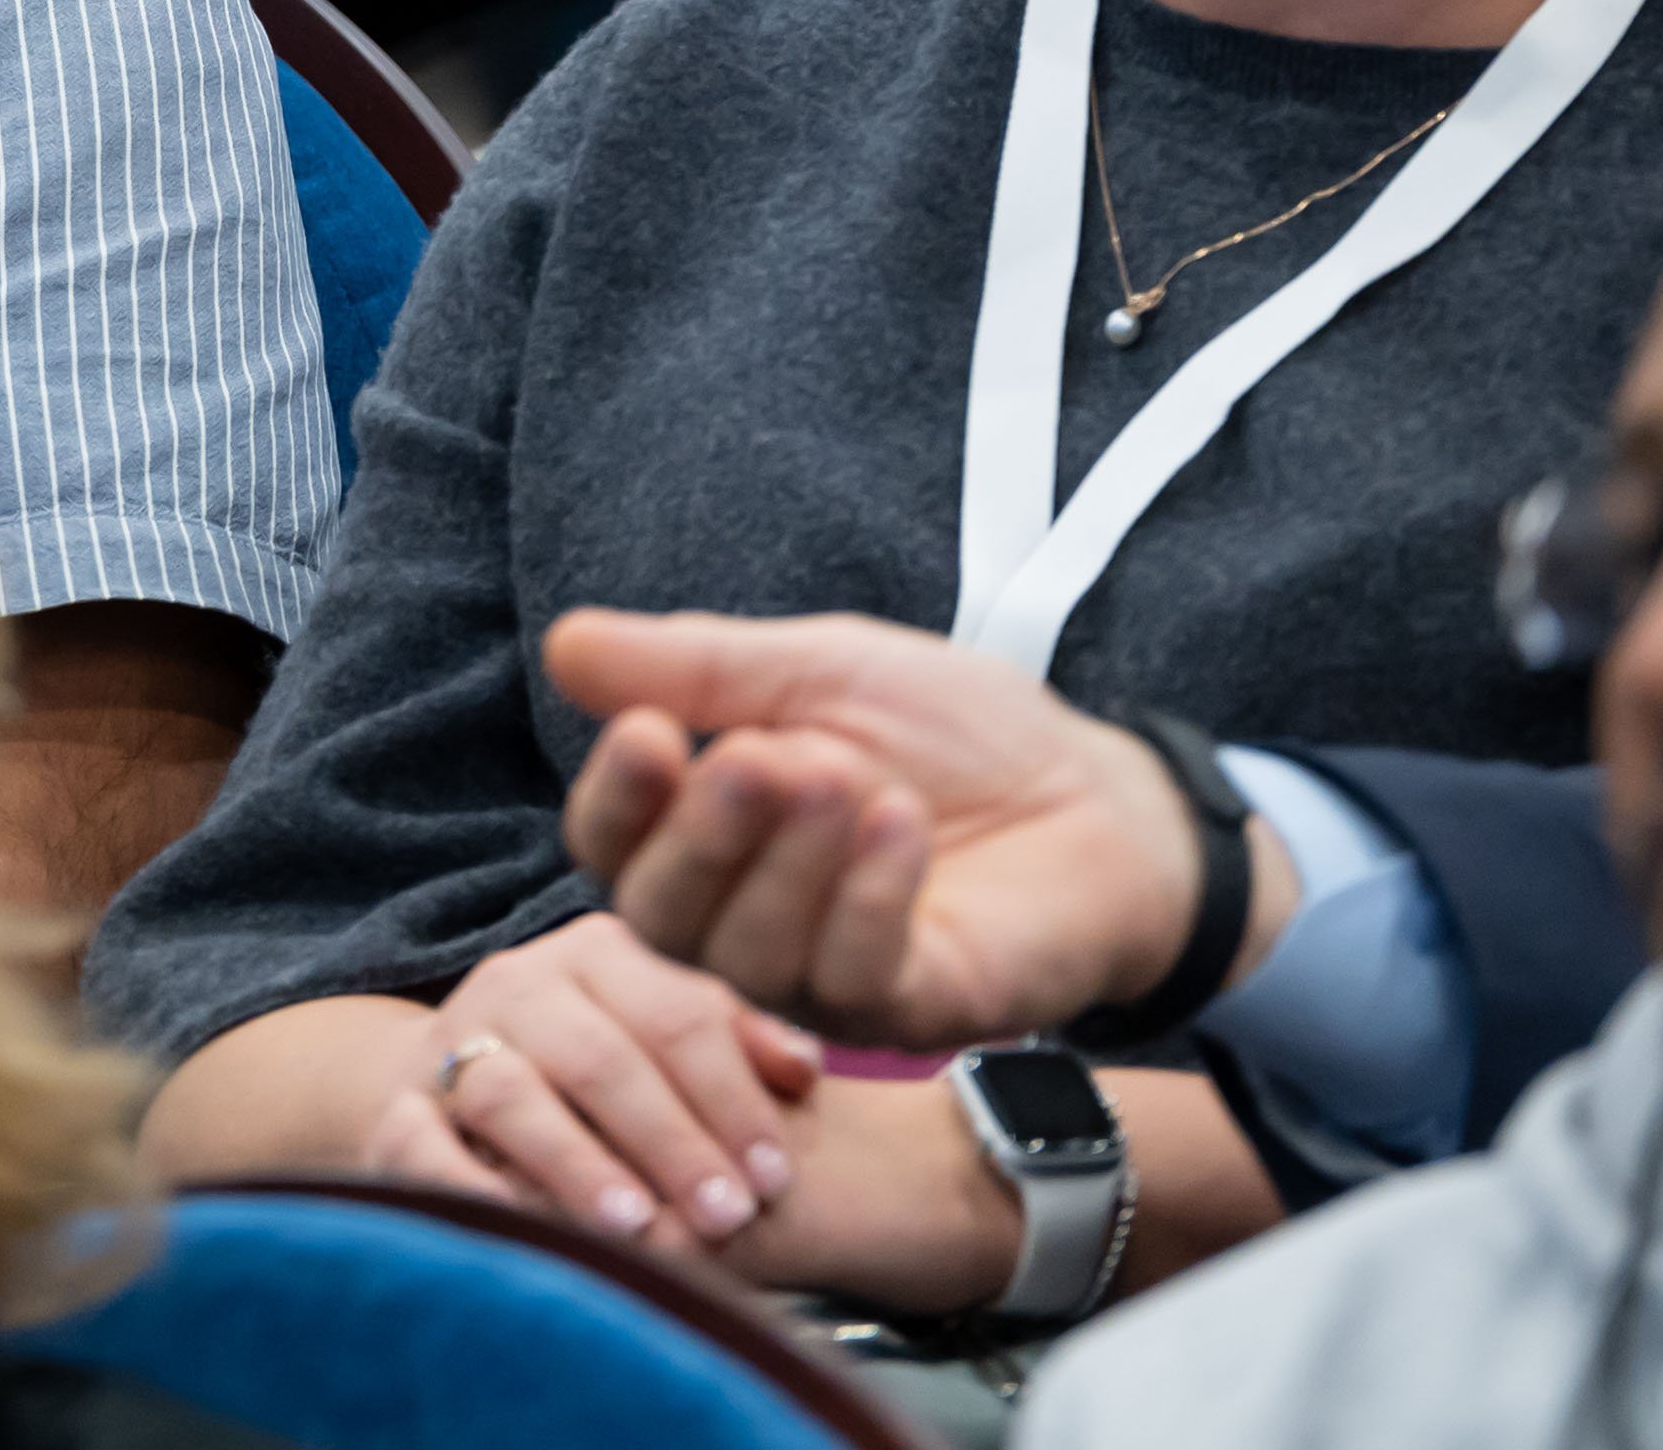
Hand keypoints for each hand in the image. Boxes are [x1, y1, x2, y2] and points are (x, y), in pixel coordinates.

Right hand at [350, 914, 820, 1259]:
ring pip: (511, 1094)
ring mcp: (449, 1043)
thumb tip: (802, 1068)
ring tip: (638, 1226)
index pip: (675, 1012)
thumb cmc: (603, 1066)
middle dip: (672, 1140)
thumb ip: (738, 1043)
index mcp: (596, 951)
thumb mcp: (670, 1034)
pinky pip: (422, 1144)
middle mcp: (518, 983)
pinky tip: (532, 1231)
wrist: (455, 1079)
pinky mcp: (395, 1109)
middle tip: (730, 1216)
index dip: (731, 1096)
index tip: (777, 1175)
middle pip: (599, 1055)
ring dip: (579, 1163)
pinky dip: (476, 1188)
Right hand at [548, 607, 1281, 1051]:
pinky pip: (851, 979)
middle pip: (661, 917)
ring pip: (749, 957)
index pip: (611, 846)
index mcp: (707, 840)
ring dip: (792, 862)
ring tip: (848, 776)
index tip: (648, 731)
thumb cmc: (955, 733)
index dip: (616, 800)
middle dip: (701, 838)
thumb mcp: (821, 672)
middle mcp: (743, 926)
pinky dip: (868, 896)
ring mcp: (821, 984)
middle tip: (758, 759)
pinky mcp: (906, 1016)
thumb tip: (566, 646)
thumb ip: (698, 669)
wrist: (1096, 791)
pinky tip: (903, 824)